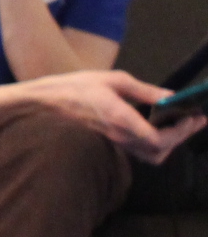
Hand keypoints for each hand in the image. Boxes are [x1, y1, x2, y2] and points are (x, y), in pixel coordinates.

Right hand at [27, 68, 203, 162]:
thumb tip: (171, 96)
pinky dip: (154, 144)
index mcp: (122, 119)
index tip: (193, 117)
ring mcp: (115, 144)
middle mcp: (120, 137)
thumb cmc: (75, 87)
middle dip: (181, 136)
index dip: (181, 131)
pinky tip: (154, 128)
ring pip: (152, 156)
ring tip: (176, 125)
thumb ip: (144, 90)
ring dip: (169, 143)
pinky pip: (140, 152)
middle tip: (193, 120)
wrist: (43, 104)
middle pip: (161, 151)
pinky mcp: (110, 144)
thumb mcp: (111, 80)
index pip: (160, 139)